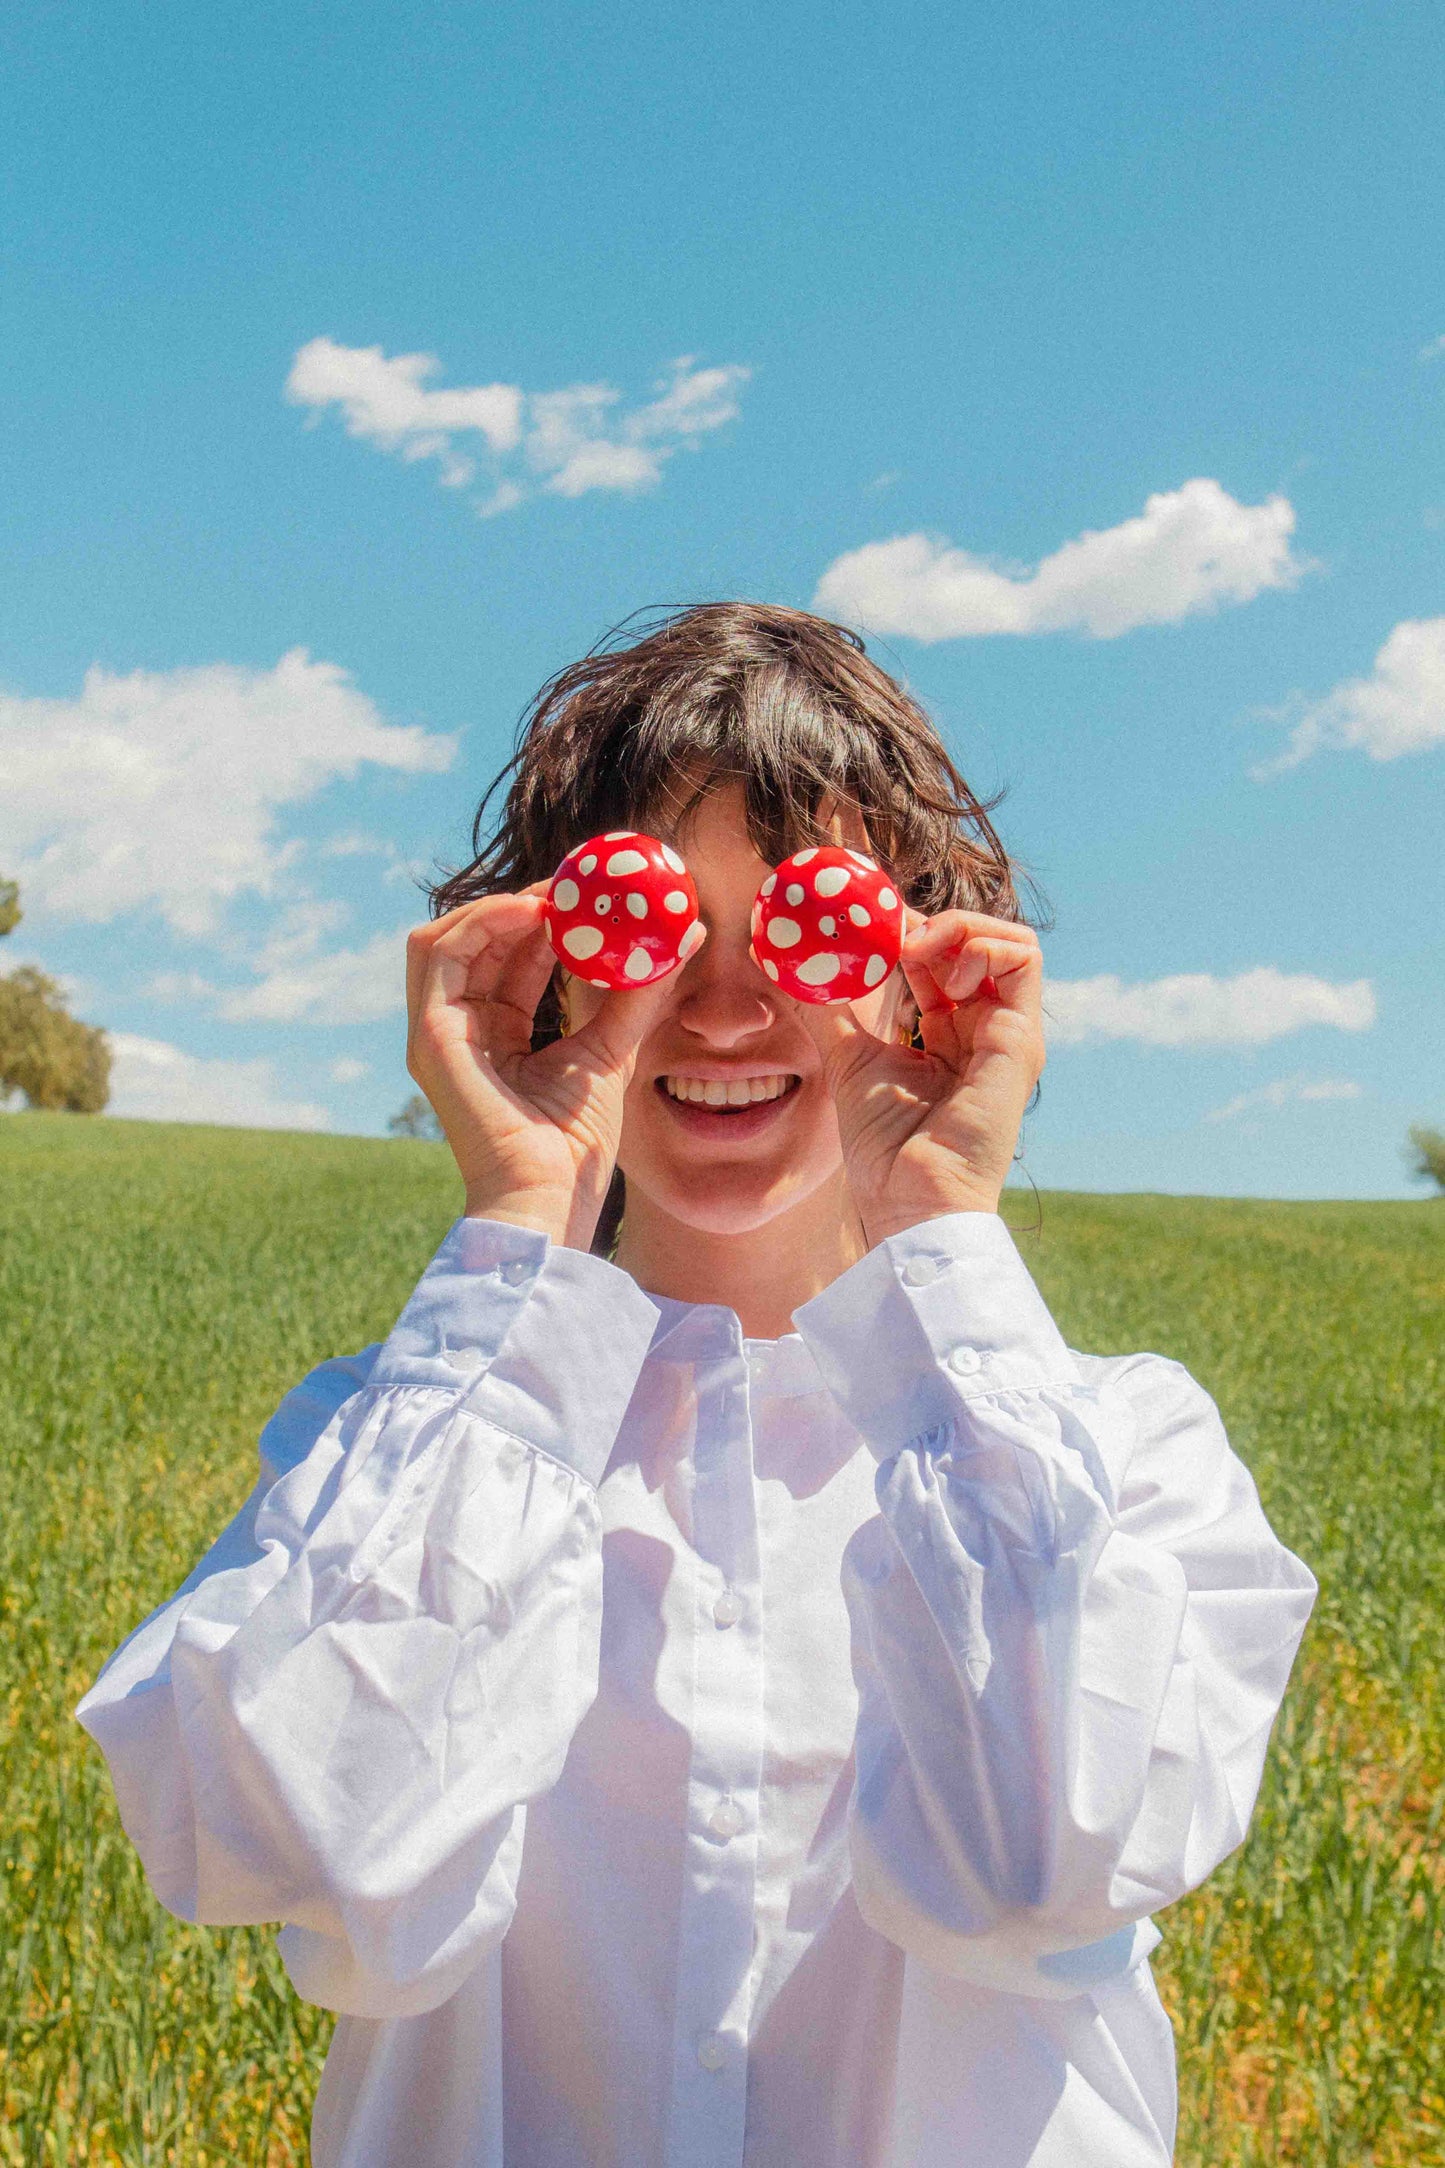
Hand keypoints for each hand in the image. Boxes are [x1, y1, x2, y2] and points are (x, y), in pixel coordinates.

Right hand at [405, 886, 694, 1249]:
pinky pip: (437, 954)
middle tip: (574, 884)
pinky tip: (531, 913)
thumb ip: (640, 991)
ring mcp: (438, 1033)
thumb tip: (688, 933)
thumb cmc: (577, 1144)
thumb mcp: (615, 1048)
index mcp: (495, 1038)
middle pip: (477, 943)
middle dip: (522, 904)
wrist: (551, 1195)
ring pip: (446, 938)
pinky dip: (480, 922)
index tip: (587, 896)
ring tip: (553, 896)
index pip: (510, 961)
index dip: (543, 921)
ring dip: (497, 907)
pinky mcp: (429, 1035)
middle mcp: (460, 1031)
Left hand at [795, 909, 1044, 1243]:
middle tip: (889, 933)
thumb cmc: (884, 1146)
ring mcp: (1009, 1033)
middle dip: (932, 922)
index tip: (867, 926)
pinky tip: (940, 974)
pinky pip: (1023, 959)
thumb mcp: (848, 1058)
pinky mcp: (1022, 1039)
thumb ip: (827, 1010)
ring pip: (1010, 941)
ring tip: (915, 952)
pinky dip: (980, 945)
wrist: (910, 1198)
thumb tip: (784, 966)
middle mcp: (986, 1030)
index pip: (944, 958)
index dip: (909, 931)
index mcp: (950, 1035)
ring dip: (961, 928)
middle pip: (979, 942)